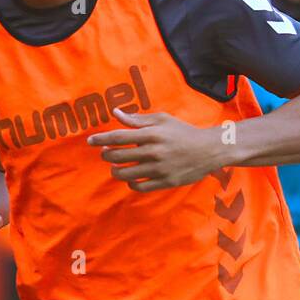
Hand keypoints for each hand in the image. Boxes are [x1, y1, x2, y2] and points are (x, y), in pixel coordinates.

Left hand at [87, 107, 224, 191]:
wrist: (209, 150)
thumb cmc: (183, 132)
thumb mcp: (162, 120)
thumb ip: (138, 119)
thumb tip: (116, 113)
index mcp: (152, 134)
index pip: (119, 136)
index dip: (102, 139)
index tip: (90, 141)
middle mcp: (154, 151)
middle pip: (119, 156)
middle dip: (107, 155)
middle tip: (106, 154)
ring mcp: (159, 169)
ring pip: (126, 174)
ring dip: (116, 171)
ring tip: (115, 167)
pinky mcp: (165, 182)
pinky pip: (140, 186)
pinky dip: (131, 183)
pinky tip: (131, 179)